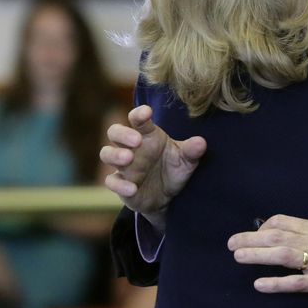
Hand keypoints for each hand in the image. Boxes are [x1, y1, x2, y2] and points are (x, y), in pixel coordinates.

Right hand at [101, 105, 205, 230]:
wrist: (168, 195)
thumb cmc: (174, 168)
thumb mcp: (187, 160)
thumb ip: (192, 151)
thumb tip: (201, 143)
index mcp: (148, 134)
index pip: (138, 119)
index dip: (139, 114)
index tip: (146, 112)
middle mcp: (132, 147)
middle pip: (115, 131)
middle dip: (122, 133)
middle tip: (136, 140)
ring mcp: (124, 165)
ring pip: (107, 153)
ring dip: (115, 155)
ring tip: (128, 158)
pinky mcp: (121, 184)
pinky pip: (112, 181)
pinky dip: (120, 185)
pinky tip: (132, 188)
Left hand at [227, 214, 307, 307]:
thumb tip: (278, 240)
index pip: (284, 221)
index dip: (262, 227)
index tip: (248, 237)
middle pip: (280, 235)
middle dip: (252, 239)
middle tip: (231, 244)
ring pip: (286, 254)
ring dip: (259, 255)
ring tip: (238, 257)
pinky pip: (299, 283)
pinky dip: (277, 283)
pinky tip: (260, 284)